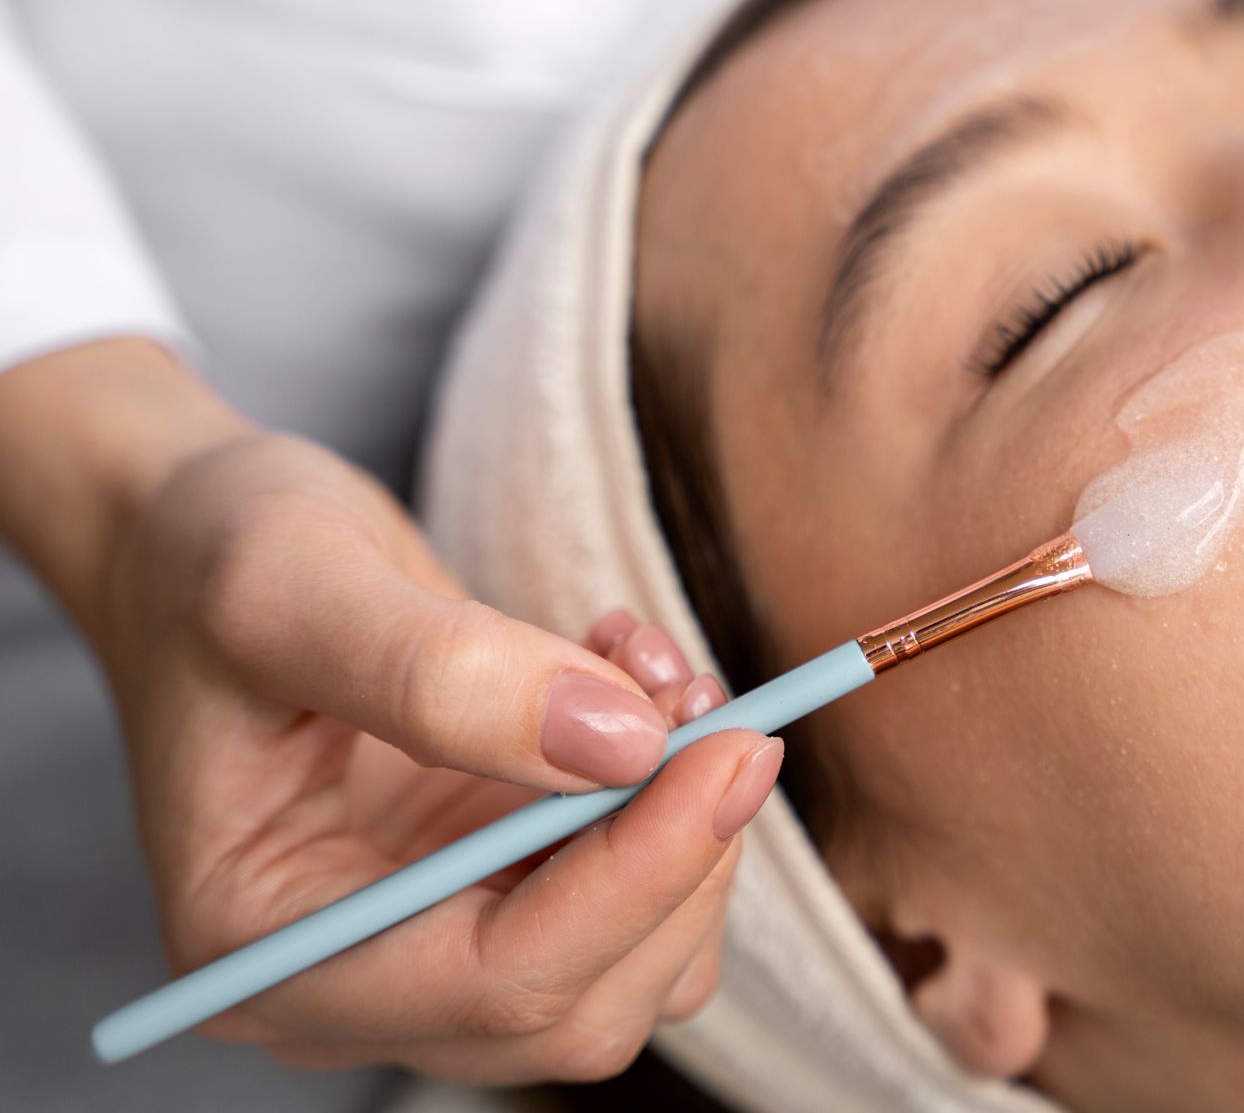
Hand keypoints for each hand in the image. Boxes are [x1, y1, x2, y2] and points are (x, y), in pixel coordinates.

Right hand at [0, 341, 781, 1081]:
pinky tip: (638, 680)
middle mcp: (361, 982)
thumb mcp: (290, 584)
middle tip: (710, 698)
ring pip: (642, 965)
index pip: (494, 984)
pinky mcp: (508, 888)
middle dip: (679, 854)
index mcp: (270, 951)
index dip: (633, 878)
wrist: (211, 542)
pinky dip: (680, 791)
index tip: (729, 748)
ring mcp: (442, 943)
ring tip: (651, 664)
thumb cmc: (214, 562)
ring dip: (692, 820)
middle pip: (586, 1004)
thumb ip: (444, 672)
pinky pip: (644, 892)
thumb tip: (623, 746)